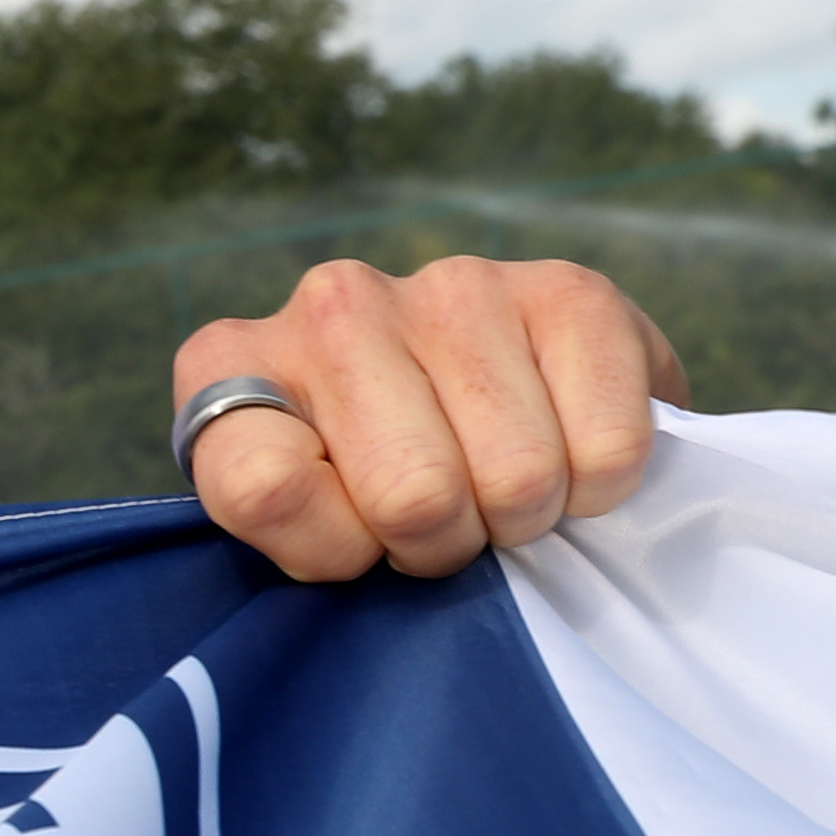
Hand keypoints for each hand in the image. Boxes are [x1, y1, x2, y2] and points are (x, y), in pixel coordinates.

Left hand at [173, 255, 688, 581]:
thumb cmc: (371, 488)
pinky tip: (566, 450)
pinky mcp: (567, 291)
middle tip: (450, 522)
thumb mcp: (297, 523)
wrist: (512, 412)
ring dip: (525, 514)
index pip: (265, 488)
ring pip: (517, 474)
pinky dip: (599, 486)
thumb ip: (300, 533)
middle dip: (446, 541)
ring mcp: (451, 285)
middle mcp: (332, 304)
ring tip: (504, 488)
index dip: (334, 549)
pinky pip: (605, 446)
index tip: (357, 543)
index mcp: (229, 364)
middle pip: (414, 494)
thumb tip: (377, 545)